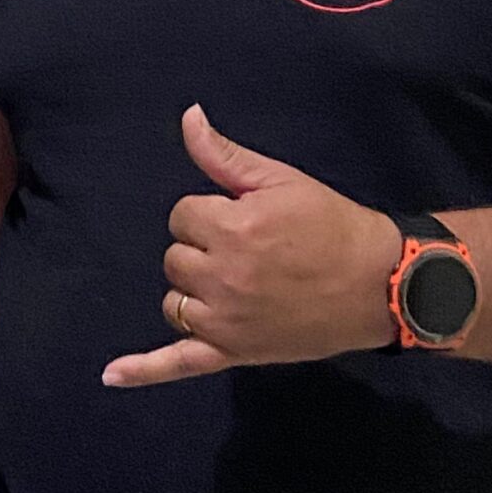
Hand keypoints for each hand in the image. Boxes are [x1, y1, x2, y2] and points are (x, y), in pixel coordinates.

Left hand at [102, 104, 401, 387]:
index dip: (210, 213)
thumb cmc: (332, 225)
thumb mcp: (280, 181)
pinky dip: (143, 370)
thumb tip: (187, 118)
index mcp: (232, 229)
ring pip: (174, 300)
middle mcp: (222, 276)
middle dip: (201, 248)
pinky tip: (111, 374)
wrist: (380, 284)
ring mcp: (226, 320)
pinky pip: (178, 363)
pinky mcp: (234, 353)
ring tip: (234, 283)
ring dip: (193, 290)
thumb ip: (224, 156)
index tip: (244, 218)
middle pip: (174, 256)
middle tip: (248, 250)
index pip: (182, 214)